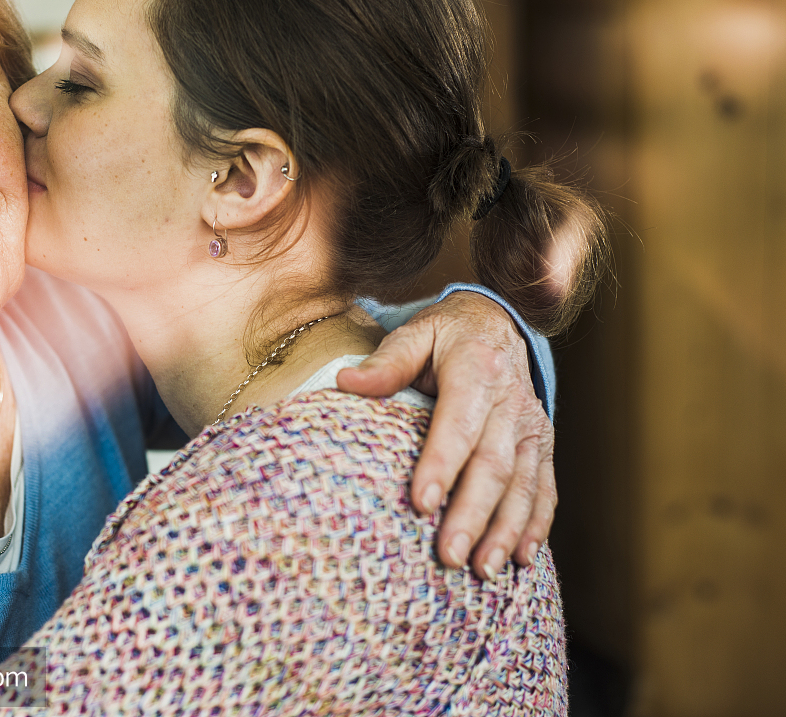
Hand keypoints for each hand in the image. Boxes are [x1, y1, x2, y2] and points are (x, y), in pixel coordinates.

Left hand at [336, 291, 553, 578]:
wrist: (500, 322)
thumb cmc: (446, 334)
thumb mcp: (415, 334)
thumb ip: (387, 361)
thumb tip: (346, 382)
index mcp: (477, 370)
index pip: (458, 424)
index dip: (441, 464)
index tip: (420, 504)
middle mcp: (511, 401)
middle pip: (493, 465)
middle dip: (472, 514)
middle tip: (447, 556)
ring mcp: (531, 426)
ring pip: (522, 485)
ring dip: (505, 531)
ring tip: (482, 570)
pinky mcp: (541, 446)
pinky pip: (544, 489)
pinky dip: (535, 526)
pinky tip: (521, 560)